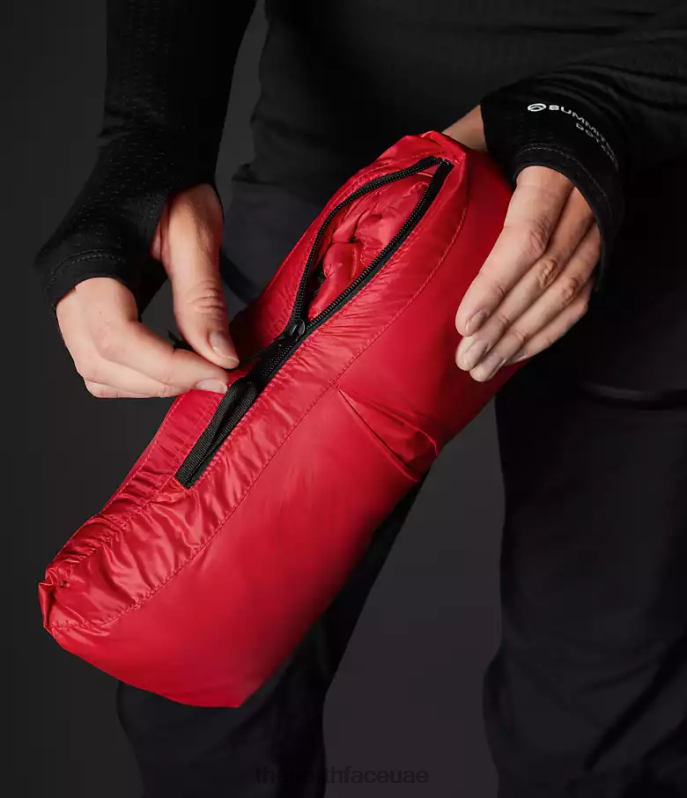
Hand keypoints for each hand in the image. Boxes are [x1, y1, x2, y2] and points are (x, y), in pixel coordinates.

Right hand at [56, 184, 238, 397]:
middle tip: (213, 374)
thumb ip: (203, 299)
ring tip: (195, 369)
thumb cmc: (170, 184)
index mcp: (91, 257)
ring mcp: (67, 297)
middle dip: (162, 380)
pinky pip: (97, 362)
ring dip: (148, 384)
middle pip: (102, 362)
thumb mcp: (196, 236)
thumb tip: (220, 357)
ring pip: (96, 371)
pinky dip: (134, 375)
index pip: (118, 337)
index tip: (216, 373)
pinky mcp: (80, 309)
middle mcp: (66, 281)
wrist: (151, 159)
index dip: (169, 367)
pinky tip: (170, 362)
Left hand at [444, 109, 599, 381]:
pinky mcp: (598, 253)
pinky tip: (517, 355)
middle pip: (545, 278)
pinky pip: (580, 302)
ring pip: (565, 297)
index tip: (464, 322)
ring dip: (522, 338)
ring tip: (483, 368)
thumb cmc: (526, 121)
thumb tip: (399, 186)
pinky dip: (548, 333)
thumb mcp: (485, 124)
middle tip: (466, 358)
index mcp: (551, 174)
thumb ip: (450, 151)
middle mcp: (582, 208)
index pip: (525, 238)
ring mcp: (596, 234)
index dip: (494, 285)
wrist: (589, 116)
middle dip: (503, 325)